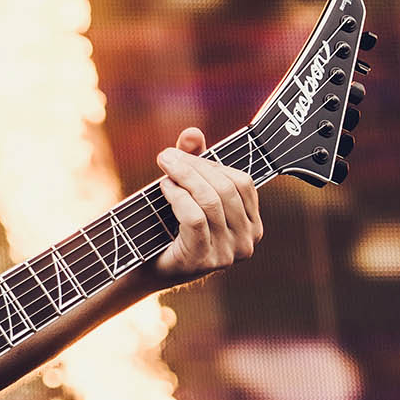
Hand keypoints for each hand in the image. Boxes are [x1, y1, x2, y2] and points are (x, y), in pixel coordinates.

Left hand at [151, 127, 262, 282]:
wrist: (146, 267)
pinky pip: (195, 218)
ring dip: (183, 178)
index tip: (184, 153)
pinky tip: (164, 188)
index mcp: (252, 224)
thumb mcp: (186, 190)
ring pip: (210, 201)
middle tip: (166, 156)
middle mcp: (247, 241)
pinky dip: (178, 197)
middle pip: (226, 188)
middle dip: (193, 166)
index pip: (242, 182)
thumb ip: (194, 161)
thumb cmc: (169, 227)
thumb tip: (192, 132)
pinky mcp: (204, 260)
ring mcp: (228, 254)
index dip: (212, 163)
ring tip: (164, 169)